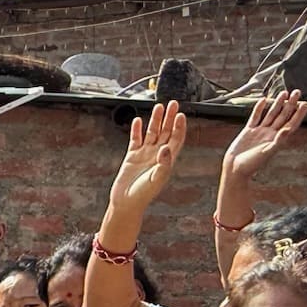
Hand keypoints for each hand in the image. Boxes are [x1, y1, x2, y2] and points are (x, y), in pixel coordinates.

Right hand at [105, 101, 186, 220]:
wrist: (126, 203)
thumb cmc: (143, 194)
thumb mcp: (156, 180)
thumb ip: (163, 164)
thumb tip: (167, 148)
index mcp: (167, 160)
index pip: (176, 139)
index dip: (179, 127)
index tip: (180, 114)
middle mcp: (157, 155)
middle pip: (166, 132)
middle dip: (169, 118)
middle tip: (173, 103)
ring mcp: (145, 155)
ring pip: (152, 133)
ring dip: (155, 120)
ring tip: (158, 107)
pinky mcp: (132, 156)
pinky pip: (135, 140)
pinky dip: (136, 130)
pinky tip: (138, 121)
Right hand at [221, 92, 305, 187]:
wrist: (235, 168)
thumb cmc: (252, 164)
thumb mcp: (267, 152)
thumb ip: (279, 140)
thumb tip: (288, 129)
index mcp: (277, 139)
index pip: (291, 123)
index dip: (299, 114)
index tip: (305, 103)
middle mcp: (270, 134)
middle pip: (283, 116)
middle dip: (290, 104)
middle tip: (297, 92)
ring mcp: (260, 132)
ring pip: (271, 114)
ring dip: (277, 103)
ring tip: (284, 93)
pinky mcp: (248, 131)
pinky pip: (255, 117)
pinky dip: (259, 108)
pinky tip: (263, 100)